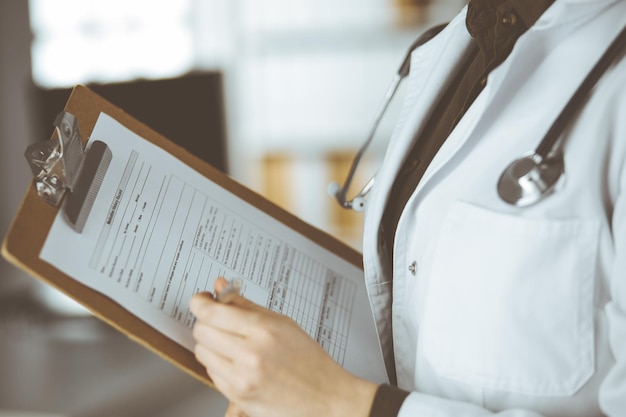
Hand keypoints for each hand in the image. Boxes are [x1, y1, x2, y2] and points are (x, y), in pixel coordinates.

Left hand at [190, 277, 376, 416]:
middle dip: (206, 322)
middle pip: (201, 331)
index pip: (211, 313)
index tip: (202, 299)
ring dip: (211, 344)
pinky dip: (218, 364)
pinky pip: (211, 372)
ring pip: (202, 352)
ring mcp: (242, 378)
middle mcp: (250, 355)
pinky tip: (237, 361)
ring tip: (231, 343)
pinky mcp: (237, 396)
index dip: (200, 302)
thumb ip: (245, 304)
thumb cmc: (308, 359)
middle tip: (218, 320)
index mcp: (263, 330)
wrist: (326, 397)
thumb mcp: (282, 322)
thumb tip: (220, 287)